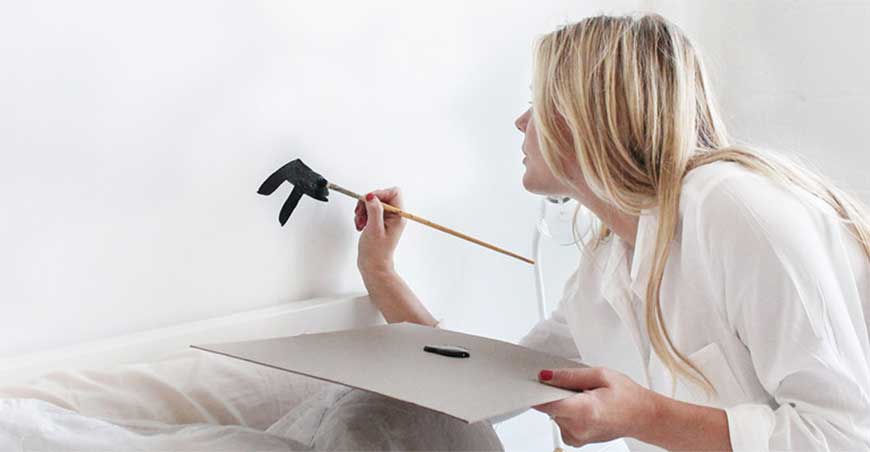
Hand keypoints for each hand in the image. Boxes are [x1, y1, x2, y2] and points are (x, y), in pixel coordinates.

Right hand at [355, 187, 406, 273]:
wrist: (373, 266)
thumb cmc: (376, 252)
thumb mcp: (374, 229)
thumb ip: (374, 210)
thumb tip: (372, 196)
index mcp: (398, 216)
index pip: (394, 192)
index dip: (380, 193)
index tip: (369, 201)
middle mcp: (394, 216)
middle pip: (381, 197)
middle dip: (368, 203)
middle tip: (361, 214)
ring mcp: (386, 219)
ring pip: (373, 203)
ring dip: (363, 210)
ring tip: (360, 222)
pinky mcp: (378, 222)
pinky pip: (369, 211)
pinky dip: (362, 216)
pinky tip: (360, 225)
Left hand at [532, 367, 660, 447]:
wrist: (642, 416)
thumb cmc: (627, 396)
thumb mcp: (600, 374)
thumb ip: (570, 375)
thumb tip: (547, 376)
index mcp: (584, 410)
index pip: (546, 403)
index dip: (539, 391)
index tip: (538, 382)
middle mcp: (578, 428)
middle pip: (550, 407)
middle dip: (557, 393)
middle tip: (577, 387)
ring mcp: (576, 437)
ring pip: (554, 414)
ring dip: (563, 403)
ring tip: (585, 398)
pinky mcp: (576, 440)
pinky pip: (560, 423)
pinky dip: (567, 413)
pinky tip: (583, 408)